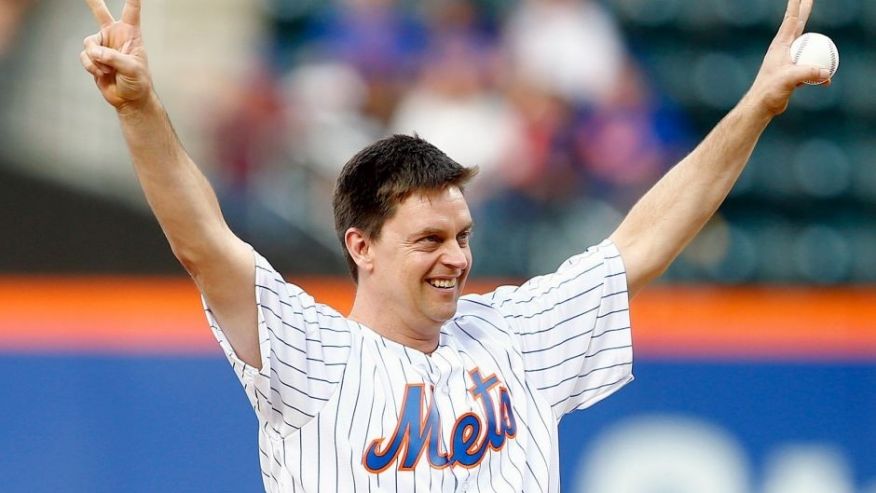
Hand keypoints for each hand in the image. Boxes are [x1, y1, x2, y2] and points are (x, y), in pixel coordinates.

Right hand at [80, 0, 150, 110]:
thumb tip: (95, 52)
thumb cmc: (138, 82)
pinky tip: (103, 73)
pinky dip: (92, 67)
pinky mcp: (93, 57)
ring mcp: (103, 46)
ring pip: (89, 43)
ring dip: (97, 59)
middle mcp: (115, 36)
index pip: (131, 10)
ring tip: (109, 69)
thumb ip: (113, 57)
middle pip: (100, 12)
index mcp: (131, 33)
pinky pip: (85, 56)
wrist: (129, 99)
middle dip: (92, 0)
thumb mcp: (131, 68)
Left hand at [745, 0, 830, 117]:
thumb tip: (827, 72)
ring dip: (814, 40)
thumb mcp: (790, 80)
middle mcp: (784, 49)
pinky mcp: (791, 71)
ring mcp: (787, 60)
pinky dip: (817, 72)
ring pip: (805, 45)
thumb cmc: (770, 91)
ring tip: (817, 32)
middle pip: (798, 26)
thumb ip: (807, 73)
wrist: (761, 106)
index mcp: (781, 45)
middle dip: (804, 11)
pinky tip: (825, 81)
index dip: (797, 6)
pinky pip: (808, 66)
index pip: (791, 20)